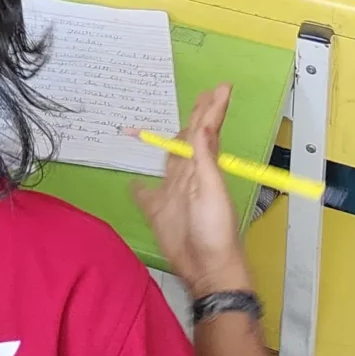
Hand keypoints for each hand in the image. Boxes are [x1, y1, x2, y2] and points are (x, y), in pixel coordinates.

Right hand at [132, 84, 254, 296]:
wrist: (205, 269)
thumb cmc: (214, 230)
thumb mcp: (211, 191)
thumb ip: (204, 158)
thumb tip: (202, 124)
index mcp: (203, 167)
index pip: (208, 130)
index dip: (213, 108)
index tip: (221, 87)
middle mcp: (189, 175)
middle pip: (190, 140)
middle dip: (196, 117)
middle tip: (200, 96)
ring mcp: (172, 192)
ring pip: (171, 160)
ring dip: (171, 142)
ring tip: (169, 129)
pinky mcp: (157, 210)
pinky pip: (145, 195)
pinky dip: (138, 187)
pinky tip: (134, 182)